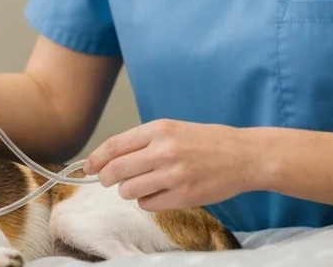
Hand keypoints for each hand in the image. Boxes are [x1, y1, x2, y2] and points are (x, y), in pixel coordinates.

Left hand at [83, 119, 253, 211]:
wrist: (244, 156)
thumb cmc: (209, 142)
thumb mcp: (174, 129)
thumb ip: (144, 142)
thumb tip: (110, 158)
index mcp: (159, 130)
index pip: (114, 146)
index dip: (96, 159)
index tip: (88, 168)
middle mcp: (163, 151)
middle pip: (115, 171)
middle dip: (107, 179)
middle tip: (111, 181)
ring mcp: (173, 175)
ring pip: (128, 191)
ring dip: (130, 191)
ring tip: (144, 184)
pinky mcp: (182, 196)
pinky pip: (147, 204)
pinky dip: (148, 201)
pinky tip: (160, 193)